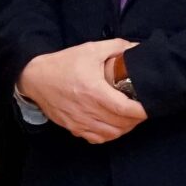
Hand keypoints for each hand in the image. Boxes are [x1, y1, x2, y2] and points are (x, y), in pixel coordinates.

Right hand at [17, 38, 146, 144]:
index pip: (125, 109)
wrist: (34, 78)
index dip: (142, 111)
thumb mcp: (90, 49)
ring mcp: (79, 121)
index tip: (151, 105)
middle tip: (142, 108)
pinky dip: (109, 135)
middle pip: (121, 124)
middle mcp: (87, 110)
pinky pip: (97, 139)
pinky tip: (112, 125)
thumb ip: (117, 46)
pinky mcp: (73, 127)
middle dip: (137, 118)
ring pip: (112, 134)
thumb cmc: (63, 64)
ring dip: (125, 128)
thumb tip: (138, 47)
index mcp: (93, 91)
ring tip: (129, 117)